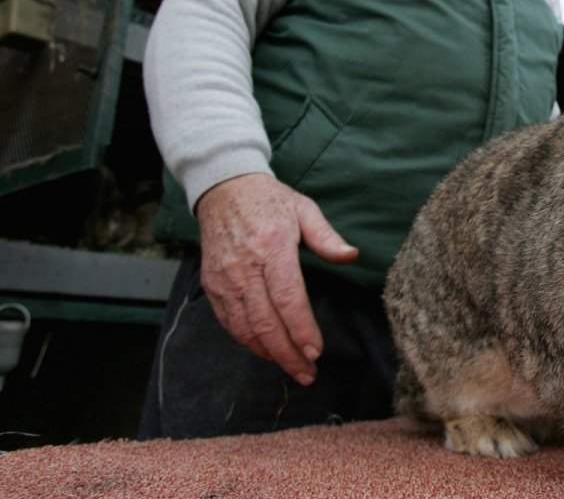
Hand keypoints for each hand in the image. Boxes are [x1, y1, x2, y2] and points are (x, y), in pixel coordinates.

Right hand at [195, 173, 357, 384]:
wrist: (224, 190)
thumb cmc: (270, 201)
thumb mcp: (304, 209)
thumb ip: (327, 237)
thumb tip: (351, 256)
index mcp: (272, 247)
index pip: (287, 298)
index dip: (301, 329)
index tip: (316, 352)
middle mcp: (245, 267)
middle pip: (265, 322)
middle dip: (288, 354)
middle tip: (307, 373)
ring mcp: (225, 279)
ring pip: (245, 328)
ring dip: (269, 353)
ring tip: (292, 369)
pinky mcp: (213, 285)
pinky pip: (229, 322)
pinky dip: (247, 342)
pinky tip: (267, 351)